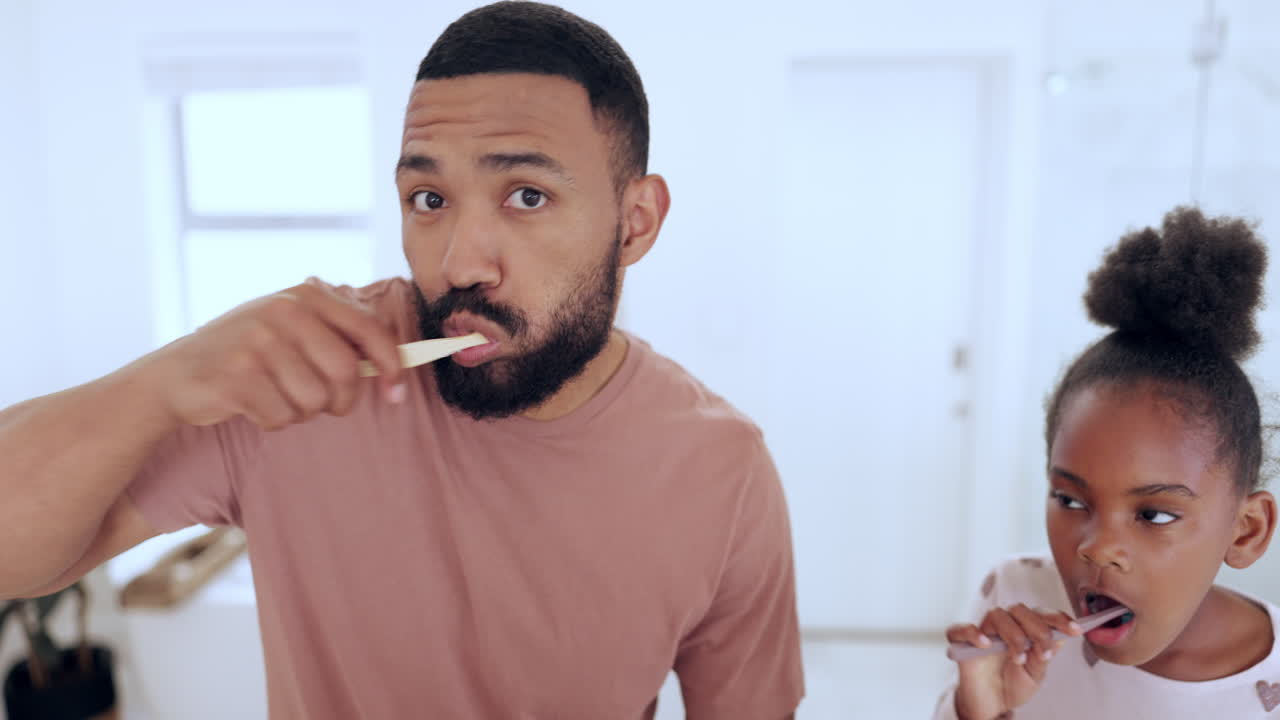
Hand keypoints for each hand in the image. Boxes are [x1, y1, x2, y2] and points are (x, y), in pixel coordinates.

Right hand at [134, 281, 405, 429]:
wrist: (177, 373)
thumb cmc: (249, 354)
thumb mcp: (291, 328)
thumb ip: (339, 337)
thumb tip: (397, 367)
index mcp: (305, 296)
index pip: (368, 329)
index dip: (393, 365)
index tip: (397, 394)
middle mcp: (282, 312)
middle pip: (346, 373)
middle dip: (343, 401)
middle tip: (326, 405)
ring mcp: (256, 343)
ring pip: (315, 400)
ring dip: (304, 412)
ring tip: (278, 396)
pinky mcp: (236, 377)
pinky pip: (283, 417)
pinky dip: (275, 421)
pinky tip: (253, 405)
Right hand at [946, 604, 1081, 719]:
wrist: (991, 705)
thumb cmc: (1012, 686)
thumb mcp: (1035, 675)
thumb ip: (1043, 656)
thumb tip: (1059, 638)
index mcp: (1024, 630)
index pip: (1040, 614)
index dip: (1058, 618)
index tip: (1076, 630)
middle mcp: (1004, 626)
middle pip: (1018, 609)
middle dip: (1037, 628)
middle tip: (1043, 651)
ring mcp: (983, 633)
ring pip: (995, 614)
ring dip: (1012, 634)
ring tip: (1018, 658)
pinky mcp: (962, 644)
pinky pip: (961, 629)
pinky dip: (973, 633)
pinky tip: (986, 645)